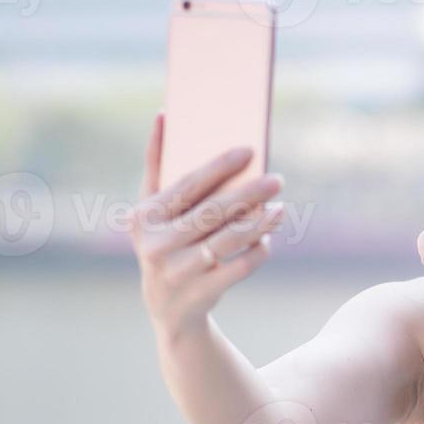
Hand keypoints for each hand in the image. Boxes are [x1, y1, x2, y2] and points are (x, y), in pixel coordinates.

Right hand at [124, 111, 286, 341]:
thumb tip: (164, 115)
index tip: (249, 150)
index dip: (219, 166)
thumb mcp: (151, 209)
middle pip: (212, 212)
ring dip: (260, 223)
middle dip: (249, 194)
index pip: (187, 185)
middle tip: (277, 178)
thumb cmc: (163, 241)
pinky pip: (239, 267)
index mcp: (144, 217)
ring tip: (279, 209)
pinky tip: (267, 238)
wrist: (167, 307)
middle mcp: (156, 245)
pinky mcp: (200, 294)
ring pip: (228, 241)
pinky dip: (257, 251)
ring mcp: (178, 272)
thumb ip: (156, 164)